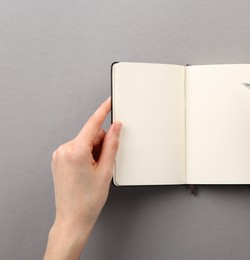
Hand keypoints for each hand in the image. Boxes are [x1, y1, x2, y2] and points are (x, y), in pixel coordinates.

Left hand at [44, 98, 121, 259]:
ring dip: (93, 151)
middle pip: (90, 135)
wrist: (73, 218)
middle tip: (103, 164)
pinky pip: (77, 149)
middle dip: (101, 145)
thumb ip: (112, 144)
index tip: (109, 102)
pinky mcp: (58, 160)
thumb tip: (116, 128)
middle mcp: (64, 150)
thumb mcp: (106, 170)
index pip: (93, 124)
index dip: (103, 111)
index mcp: (75, 151)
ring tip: (94, 171)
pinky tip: (87, 170)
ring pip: (84, 142)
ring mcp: (59, 155)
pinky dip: (86, 155)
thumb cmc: (88, 200)